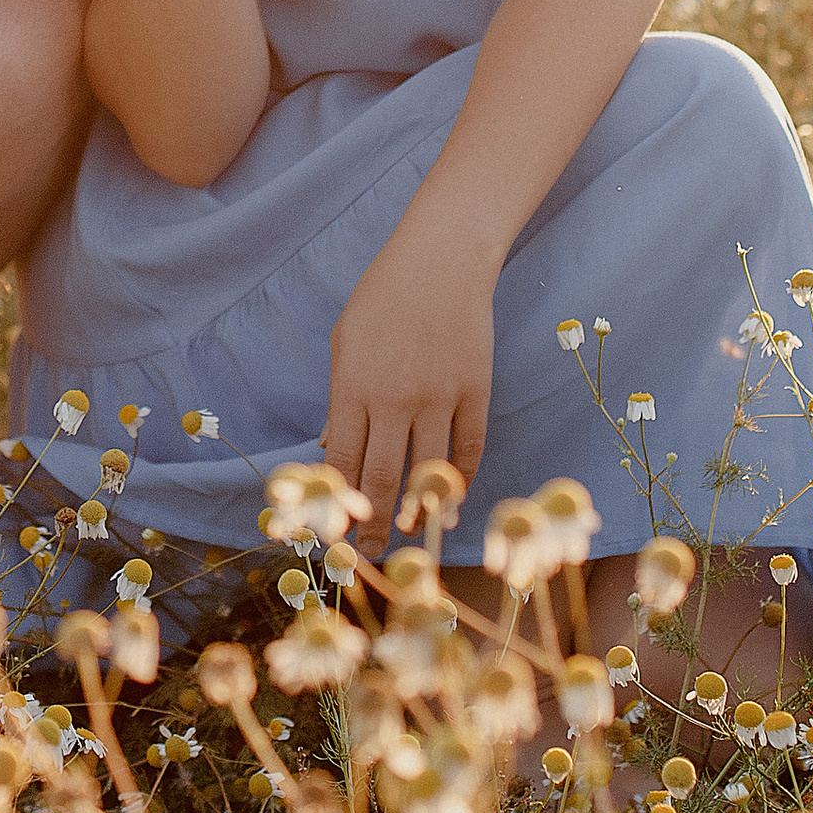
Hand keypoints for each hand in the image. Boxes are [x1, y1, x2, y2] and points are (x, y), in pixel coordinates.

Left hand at [322, 226, 494, 544]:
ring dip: (420, 511)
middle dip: (376, 523)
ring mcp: (440, 396)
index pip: (345, 461)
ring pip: (430, 472)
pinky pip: (470, 448)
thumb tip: (336, 449)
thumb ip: (342, 399)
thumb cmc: (383, 299)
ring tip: (413, 534)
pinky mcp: (476, 392)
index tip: (340, 531)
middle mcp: (395, 397)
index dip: (342, 502)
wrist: (441, 261)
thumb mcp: (345, 342)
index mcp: (354, 386)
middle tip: (374, 552)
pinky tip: (451, 499)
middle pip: (384, 477)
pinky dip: (461, 479)